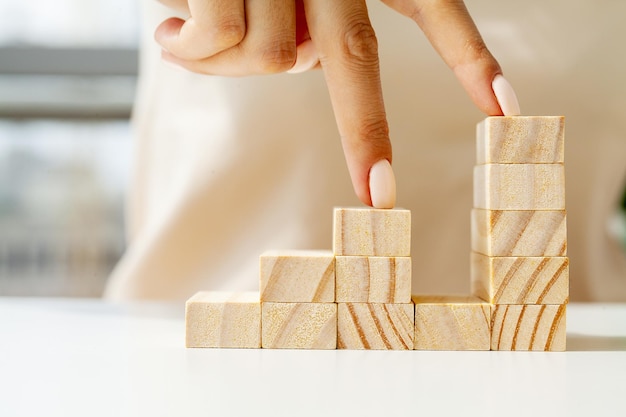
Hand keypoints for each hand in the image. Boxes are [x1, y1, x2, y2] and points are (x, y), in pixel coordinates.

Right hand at [154, 0, 519, 207]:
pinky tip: (165, 35)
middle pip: (353, 57)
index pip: (429, 5)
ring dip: (225, 67)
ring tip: (182, 40)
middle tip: (380, 196)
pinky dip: (192, 51)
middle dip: (367, 134)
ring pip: (271, 57)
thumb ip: (298, 23)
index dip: (468, 57)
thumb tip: (298, 64)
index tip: (504, 109)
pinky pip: (220, 38)